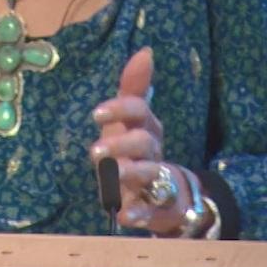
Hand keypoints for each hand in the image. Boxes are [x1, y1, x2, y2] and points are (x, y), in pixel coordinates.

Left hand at [89, 47, 191, 234]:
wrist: (170, 196)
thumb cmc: (139, 150)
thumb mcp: (132, 120)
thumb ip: (134, 87)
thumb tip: (145, 50)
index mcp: (145, 128)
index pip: (139, 111)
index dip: (120, 109)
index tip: (95, 113)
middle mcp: (151, 153)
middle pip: (144, 143)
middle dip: (122, 144)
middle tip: (96, 151)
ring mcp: (155, 182)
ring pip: (149, 175)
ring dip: (130, 174)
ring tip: (110, 175)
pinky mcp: (156, 209)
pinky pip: (150, 212)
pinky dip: (138, 214)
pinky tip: (124, 216)